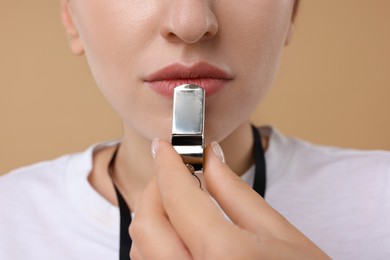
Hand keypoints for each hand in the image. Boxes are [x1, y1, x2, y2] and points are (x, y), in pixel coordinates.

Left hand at [130, 140, 328, 258]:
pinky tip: (179, 229)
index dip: (167, 165)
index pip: (178, 198)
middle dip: (155, 188)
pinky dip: (155, 241)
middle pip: (146, 224)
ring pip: (140, 248)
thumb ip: (236, 193)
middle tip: (175, 171)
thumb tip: (210, 158)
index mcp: (224, 256)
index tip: (164, 147)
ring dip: (153, 215)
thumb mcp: (280, 234)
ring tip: (179, 198)